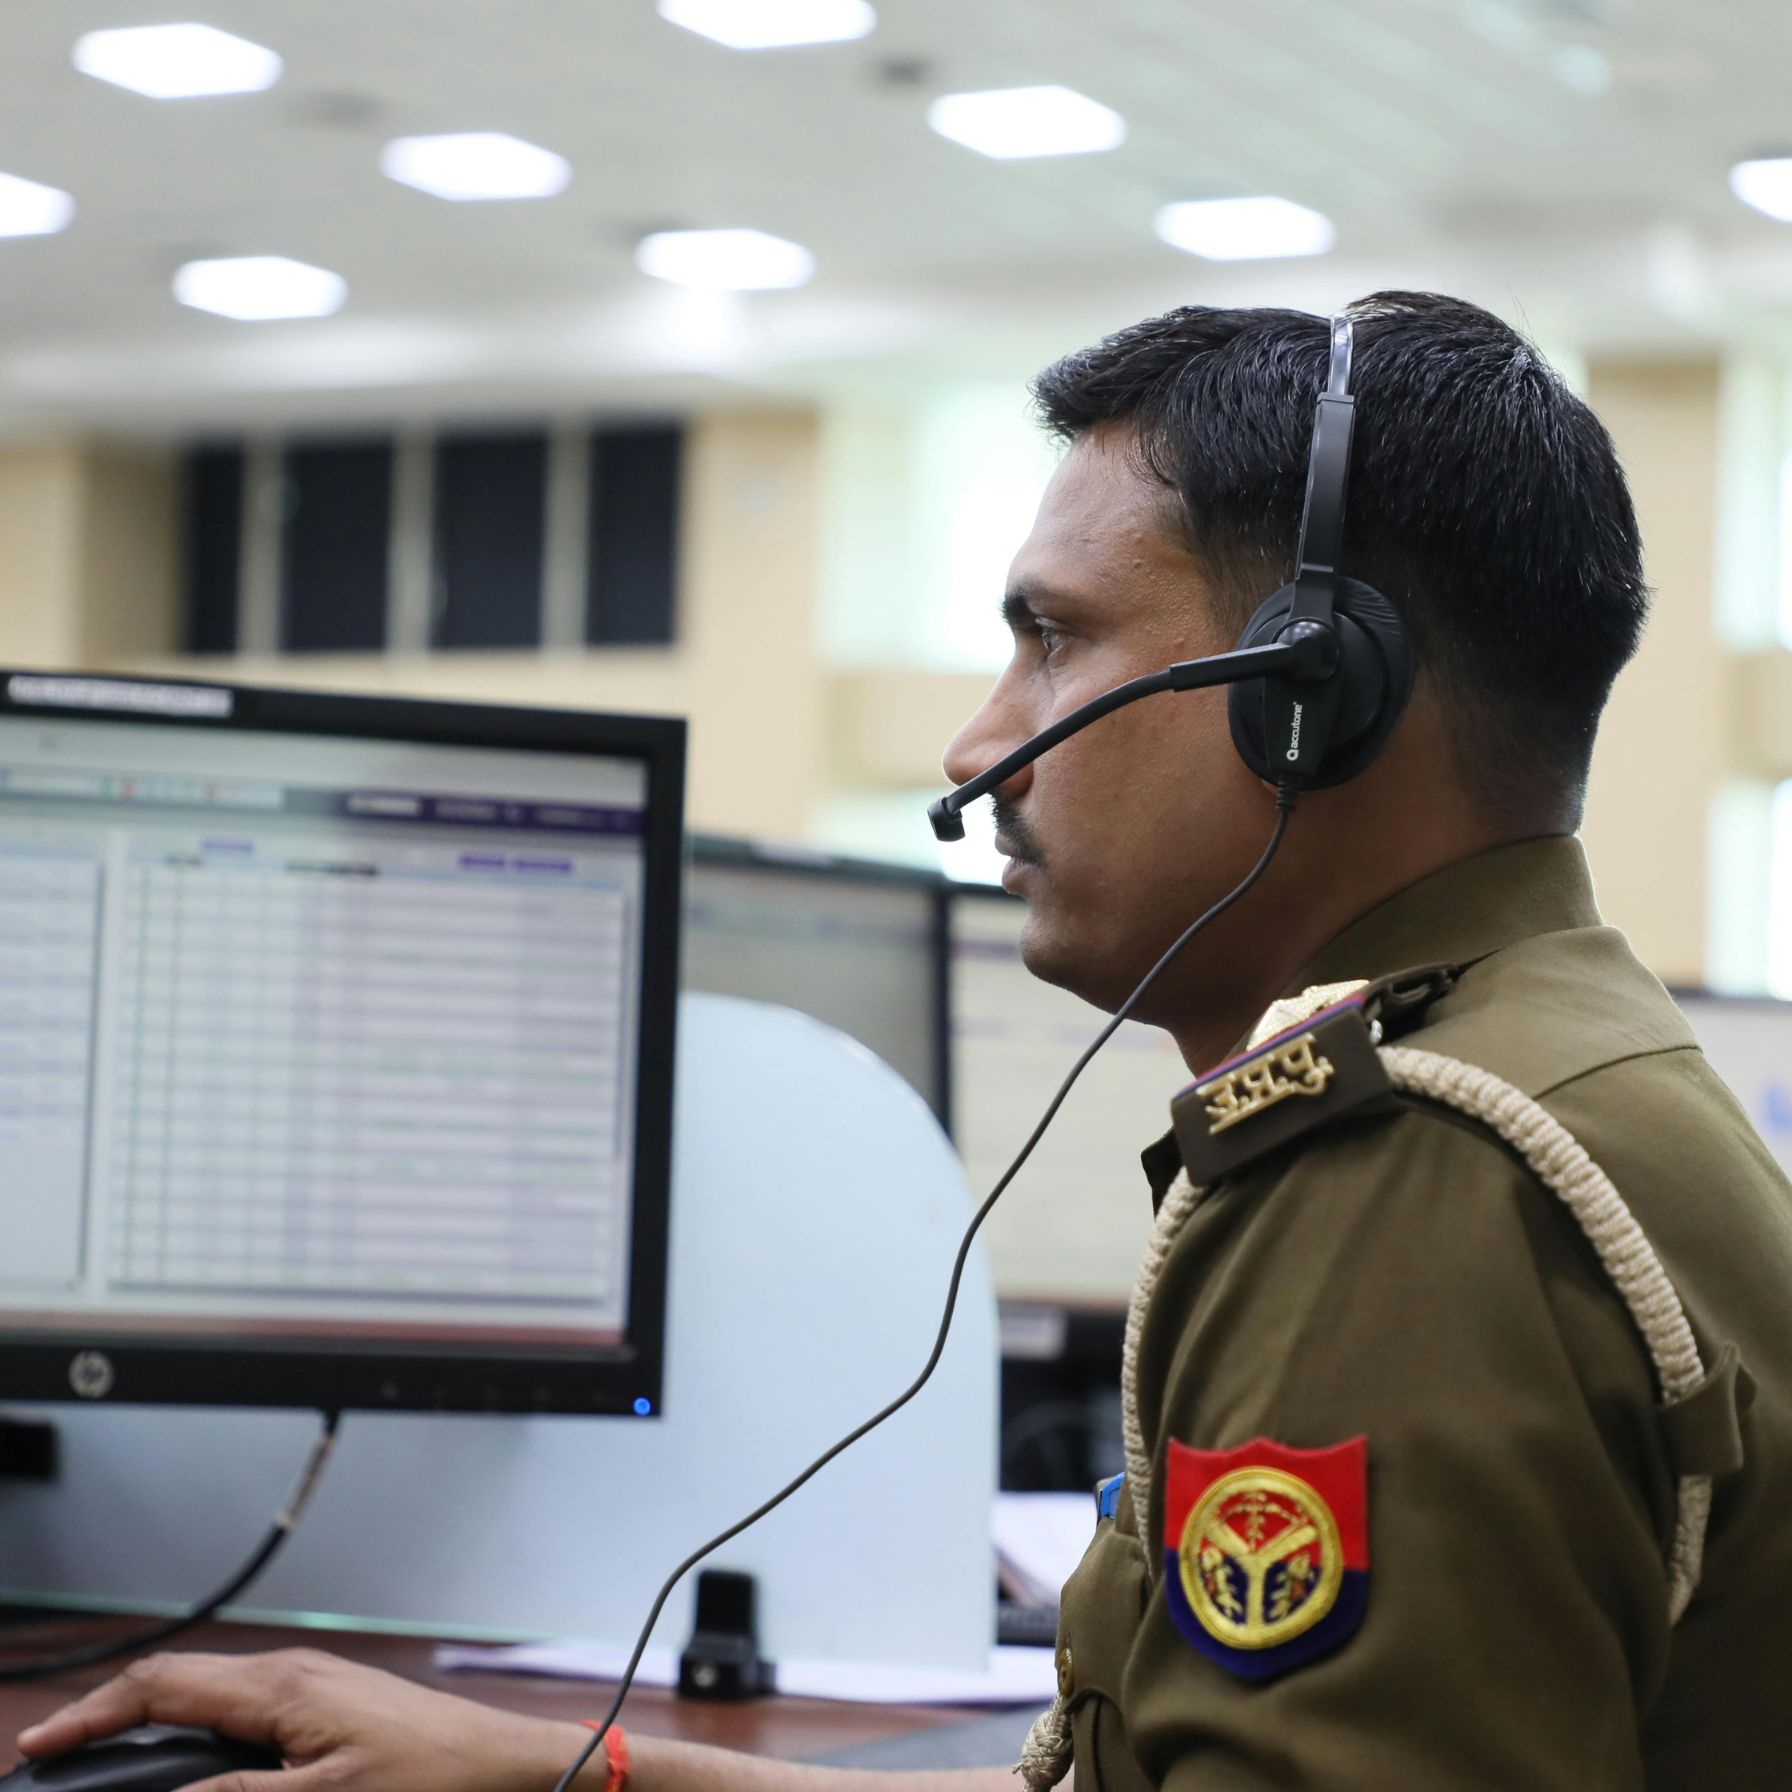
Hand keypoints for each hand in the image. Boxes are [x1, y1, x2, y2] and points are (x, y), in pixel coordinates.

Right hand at [15, 1648, 598, 1791]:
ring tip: (105, 1759)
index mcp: (282, 1688)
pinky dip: (198, 1730)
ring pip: (208, 1696)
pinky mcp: (331, 1705)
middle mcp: (292, 1673)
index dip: (91, 1716)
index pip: (161, 1687)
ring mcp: (313, 1685)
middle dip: (111, 1717)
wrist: (506, 1767)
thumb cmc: (431, 1781)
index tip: (37, 1747)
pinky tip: (189, 1759)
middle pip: (177, 1684)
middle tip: (58, 1758)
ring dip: (153, 1723)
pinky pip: (244, 1709)